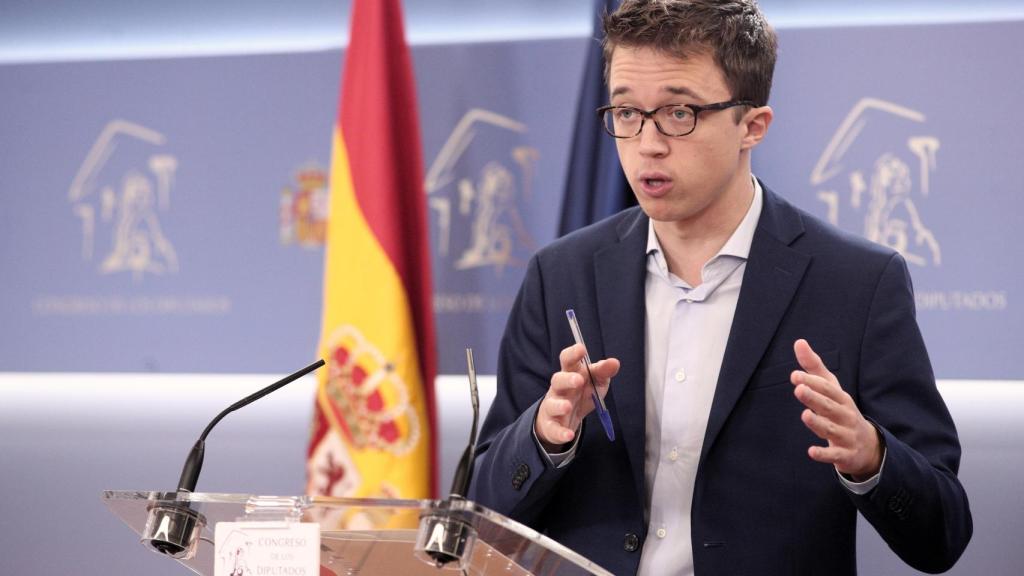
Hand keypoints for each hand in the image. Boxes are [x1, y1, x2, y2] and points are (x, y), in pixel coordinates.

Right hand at [535, 343, 619, 451]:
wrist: (564, 419)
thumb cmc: (580, 394)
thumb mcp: (595, 382)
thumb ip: (603, 372)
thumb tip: (615, 362)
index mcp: (569, 374)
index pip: (567, 360)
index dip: (573, 354)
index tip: (581, 349)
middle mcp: (559, 389)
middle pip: (557, 380)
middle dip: (567, 379)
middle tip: (579, 380)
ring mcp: (553, 406)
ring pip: (552, 404)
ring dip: (559, 405)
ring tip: (568, 406)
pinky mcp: (551, 426)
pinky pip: (554, 429)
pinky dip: (560, 432)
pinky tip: (569, 435)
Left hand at [791, 339, 881, 480]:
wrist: (868, 446)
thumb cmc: (841, 410)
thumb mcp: (831, 389)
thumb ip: (814, 367)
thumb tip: (799, 342)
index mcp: (841, 398)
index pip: (827, 389)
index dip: (812, 382)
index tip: (795, 375)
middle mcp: (845, 415)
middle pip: (829, 406)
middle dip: (815, 398)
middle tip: (798, 389)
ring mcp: (846, 435)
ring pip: (831, 429)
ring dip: (818, 423)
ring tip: (805, 415)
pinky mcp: (845, 455)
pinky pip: (835, 455)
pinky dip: (824, 454)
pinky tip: (811, 451)